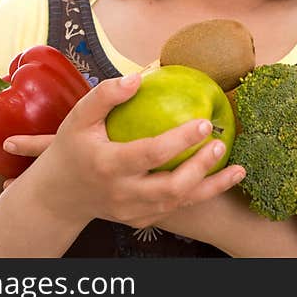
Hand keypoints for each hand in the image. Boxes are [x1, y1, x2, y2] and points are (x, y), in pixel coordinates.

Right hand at [7, 74, 245, 229]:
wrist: (58, 196)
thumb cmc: (71, 149)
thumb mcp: (79, 118)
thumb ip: (105, 95)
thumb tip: (139, 77)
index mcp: (108, 166)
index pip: (150, 154)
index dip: (180, 139)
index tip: (203, 123)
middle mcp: (123, 194)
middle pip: (171, 187)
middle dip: (201, 167)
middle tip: (220, 143)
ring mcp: (133, 211)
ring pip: (180, 203)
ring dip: (212, 186)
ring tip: (238, 168)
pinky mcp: (141, 220)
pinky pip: (176, 209)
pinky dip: (200, 196)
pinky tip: (220, 180)